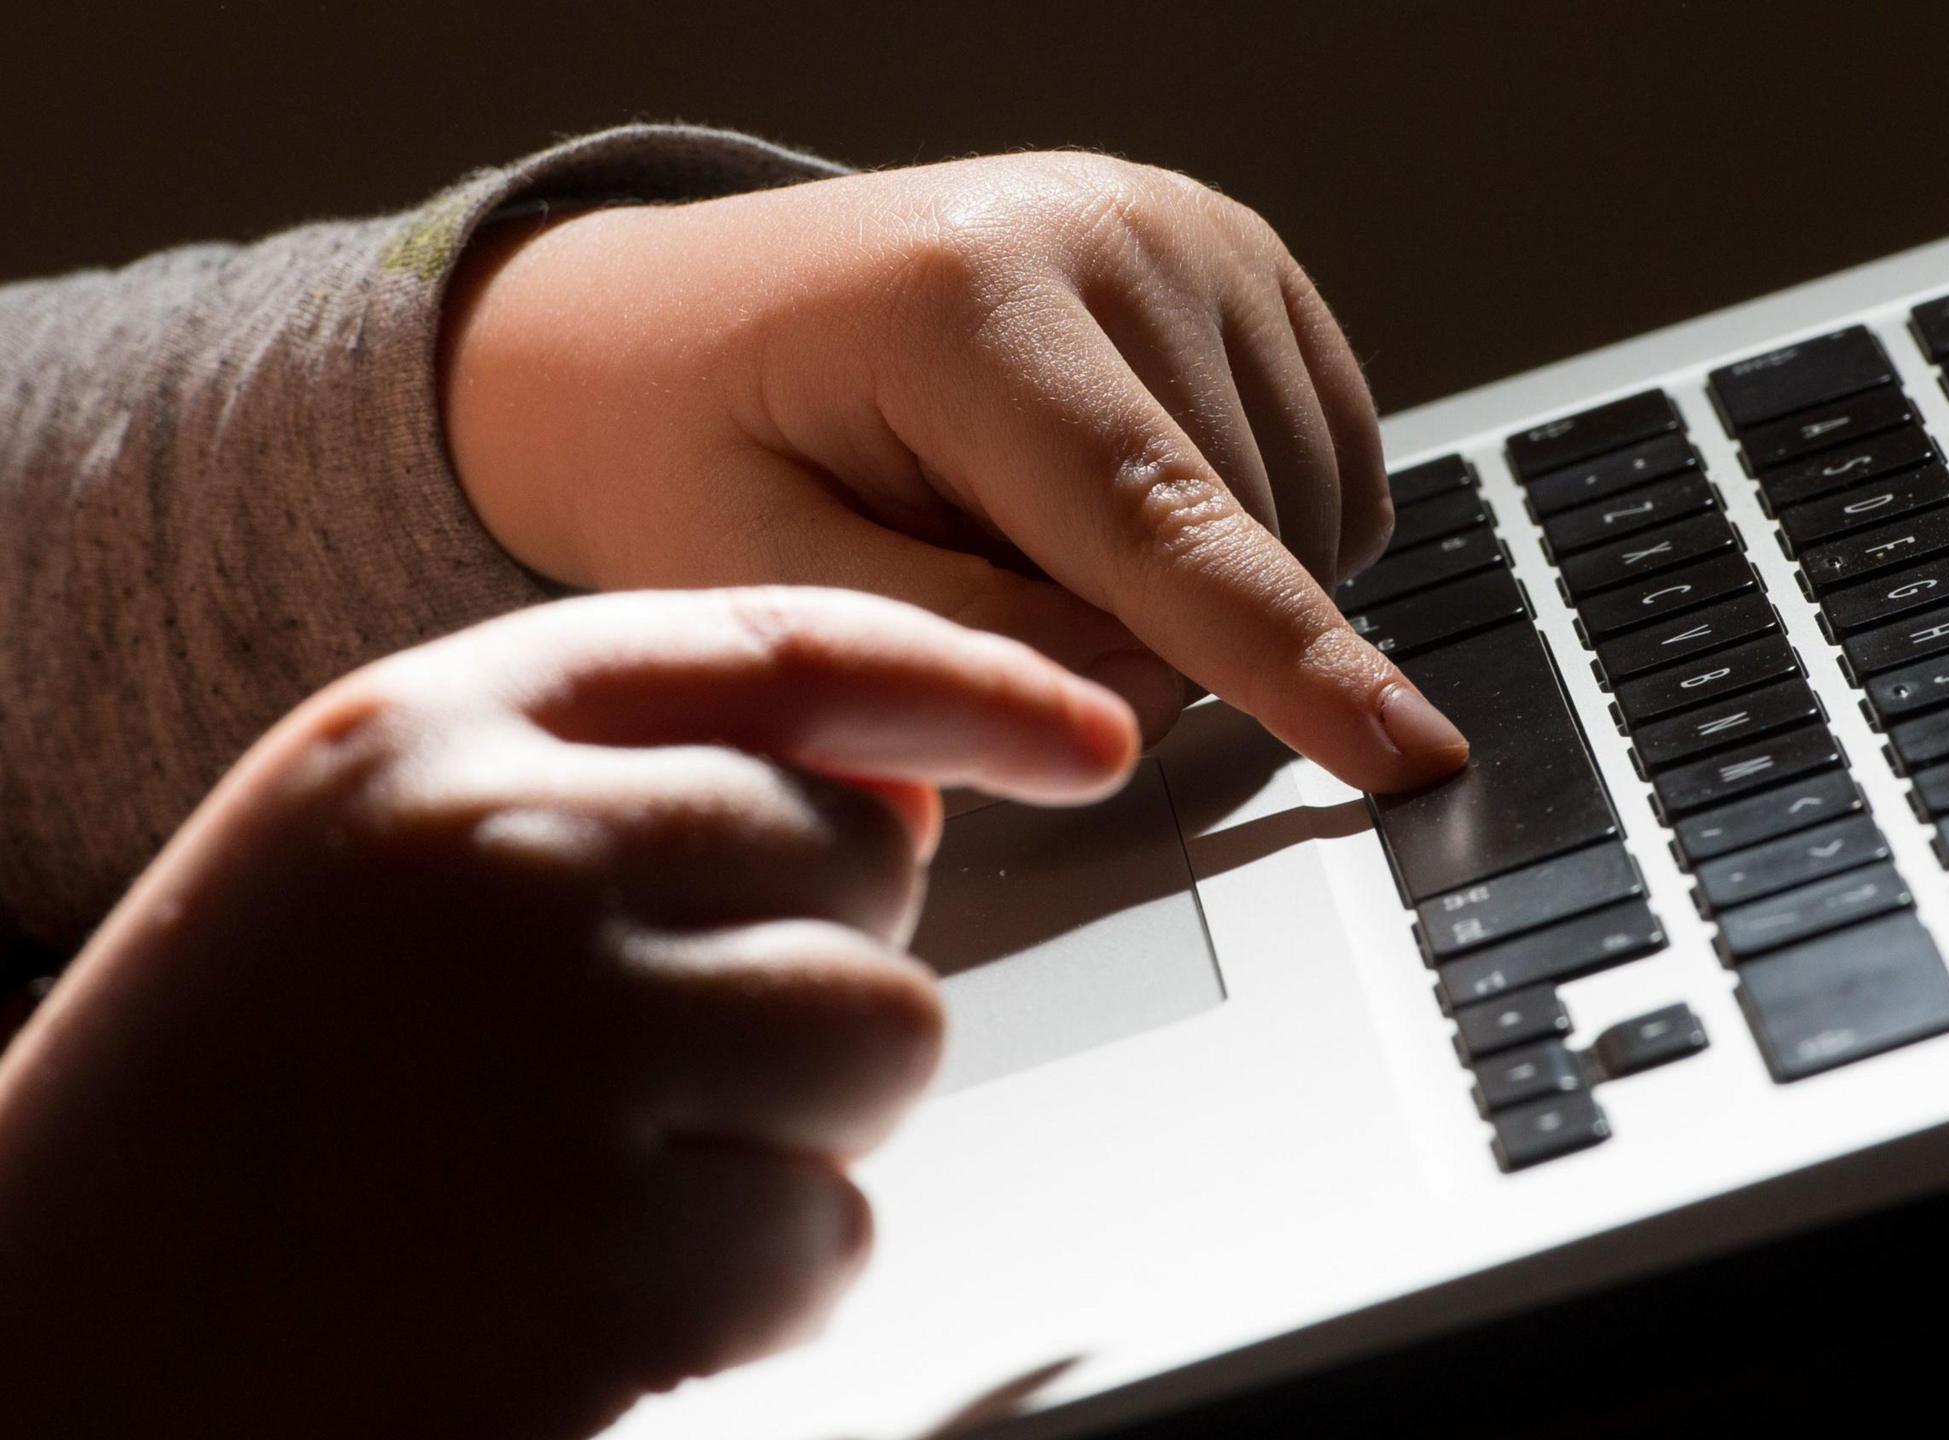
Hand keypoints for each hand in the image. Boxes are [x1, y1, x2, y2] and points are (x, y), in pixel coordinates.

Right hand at [0, 588, 1136, 1437]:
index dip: (970, 682)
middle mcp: (504, 858)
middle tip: (649, 1056)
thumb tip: (904, 795)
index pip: (787, 651)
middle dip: (815, 966)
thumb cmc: (224, 1106)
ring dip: (803, 1126)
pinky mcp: (611, 1262)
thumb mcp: (366, 856)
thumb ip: (615, 780)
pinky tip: (602, 1284)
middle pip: (865, 864)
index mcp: (426, 734)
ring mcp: (561, 1055)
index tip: (1087, 730)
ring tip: (619, 1166)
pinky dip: (761, 1280)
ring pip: (890, 1041)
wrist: (44, 1341)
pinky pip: (835, 1234)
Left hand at [439, 152, 1467, 792]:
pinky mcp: (1244, 261)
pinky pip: (1330, 463)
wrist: (680, 325)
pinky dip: (1262, 530)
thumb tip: (1146, 700)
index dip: (1288, 661)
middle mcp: (1112, 232)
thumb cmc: (701, 451)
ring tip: (1033, 530)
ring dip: (1207, 587)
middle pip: (1240, 539)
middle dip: (1149, 637)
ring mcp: (1194, 232)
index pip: (1163, 525)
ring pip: (1305, 511)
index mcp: (974, 304)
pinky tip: (1124, 508)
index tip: (1406, 754)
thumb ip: (958, 646)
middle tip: (979, 588)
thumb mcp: (761, 576)